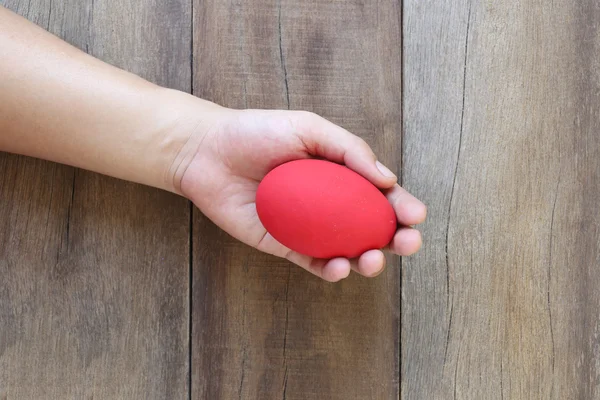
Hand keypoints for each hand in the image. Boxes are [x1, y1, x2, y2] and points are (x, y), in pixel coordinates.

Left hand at [178, 107, 426, 281]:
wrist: (207, 152)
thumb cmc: (257, 132)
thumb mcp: (309, 127)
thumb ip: (349, 150)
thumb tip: (388, 180)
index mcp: (339, 174)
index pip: (380, 194)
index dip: (401, 206)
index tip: (416, 216)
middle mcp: (328, 203)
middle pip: (371, 227)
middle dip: (396, 239)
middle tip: (407, 243)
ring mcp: (308, 227)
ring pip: (348, 250)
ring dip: (368, 260)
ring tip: (372, 259)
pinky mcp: (284, 245)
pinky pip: (313, 262)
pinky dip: (330, 269)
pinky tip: (339, 266)